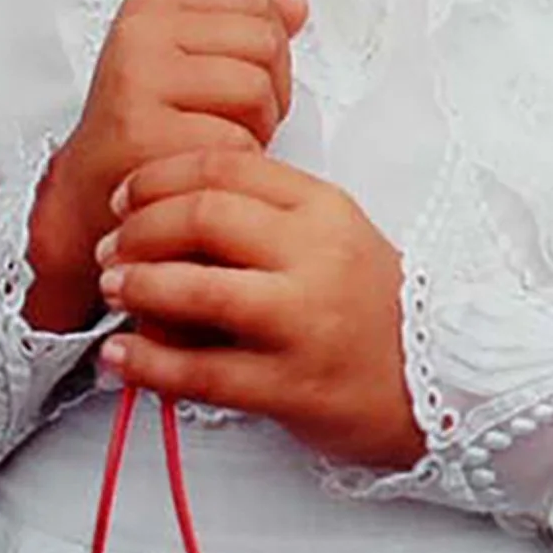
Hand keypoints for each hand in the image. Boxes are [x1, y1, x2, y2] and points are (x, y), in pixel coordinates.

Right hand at [23, 0, 306, 331]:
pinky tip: (203, 167)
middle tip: (231, 118)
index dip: (268, 48)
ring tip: (217, 141)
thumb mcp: (189, 61)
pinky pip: (234, 143)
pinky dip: (233, 166)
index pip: (256, 1)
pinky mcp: (143, 134)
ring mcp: (138, 80)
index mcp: (152, 6)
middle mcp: (140, 35)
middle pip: (264, 41)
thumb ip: (242, 28)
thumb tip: (294, 5)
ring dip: (256, 129)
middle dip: (269, 89)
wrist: (93, 195)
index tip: (234, 75)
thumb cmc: (144, 127)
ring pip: (256, 89)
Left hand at [95, 148, 424, 471]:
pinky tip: (121, 356)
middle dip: (140, 228)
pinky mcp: (292, 386)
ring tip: (113, 289)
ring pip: (198, 290)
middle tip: (111, 245)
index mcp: (323, 208)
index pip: (226, 166)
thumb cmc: (368, 305)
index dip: (159, 176)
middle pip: (204, 216)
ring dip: (139, 286)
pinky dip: (149, 363)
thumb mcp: (331, 236)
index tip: (124, 195)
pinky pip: (202, 372)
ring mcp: (304, 322)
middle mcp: (315, 257)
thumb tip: (163, 211)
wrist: (440, 382)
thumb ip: (262, 215)